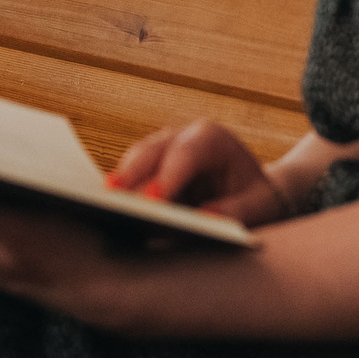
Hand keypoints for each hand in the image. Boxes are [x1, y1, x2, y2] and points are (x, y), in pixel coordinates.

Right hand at [110, 120, 296, 227]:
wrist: (251, 191)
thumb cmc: (257, 198)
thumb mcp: (259, 205)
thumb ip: (237, 211)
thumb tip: (206, 219)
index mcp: (211, 138)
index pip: (186, 153)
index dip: (167, 177)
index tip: (152, 201)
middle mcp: (181, 138)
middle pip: (149, 152)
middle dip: (131, 178)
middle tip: (112, 205)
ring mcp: (159, 152)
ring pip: (131, 164)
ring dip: (118, 187)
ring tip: (98, 213)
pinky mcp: (146, 171)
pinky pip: (127, 180)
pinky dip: (117, 196)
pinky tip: (101, 216)